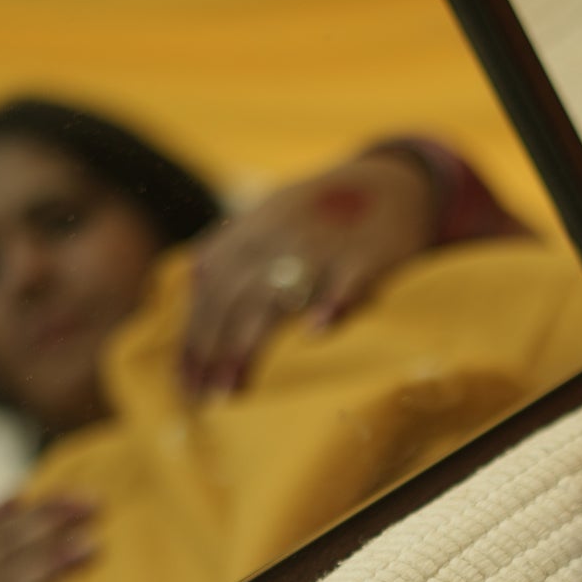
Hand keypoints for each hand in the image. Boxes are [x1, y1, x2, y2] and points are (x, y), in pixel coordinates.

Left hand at [180, 151, 437, 397]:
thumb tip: (192, 279)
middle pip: (233, 294)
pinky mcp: (367, 254)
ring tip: (233, 387)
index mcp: (253, 227)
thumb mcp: (274, 216)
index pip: (209, 285)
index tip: (185, 382)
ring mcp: (322, 243)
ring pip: (276, 294)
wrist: (396, 183)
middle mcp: (279, 233)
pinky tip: (315, 333)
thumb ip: (236, 248)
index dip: (194, 334)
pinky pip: (346, 279)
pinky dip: (331, 302)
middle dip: (212, 347)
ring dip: (248, 342)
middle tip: (204, 398)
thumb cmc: (326, 215)